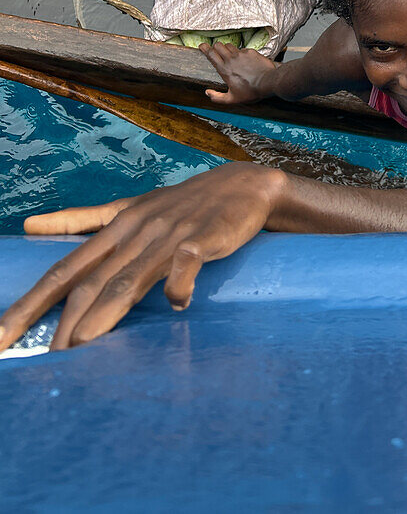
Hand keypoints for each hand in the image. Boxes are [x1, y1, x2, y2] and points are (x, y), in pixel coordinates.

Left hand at [0, 162, 284, 350]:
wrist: (244, 185)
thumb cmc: (183, 203)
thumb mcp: (129, 206)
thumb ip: (82, 220)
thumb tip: (30, 226)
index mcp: (115, 227)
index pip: (64, 269)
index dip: (31, 303)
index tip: (1, 337)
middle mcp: (135, 232)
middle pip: (91, 280)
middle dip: (64, 322)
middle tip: (45, 361)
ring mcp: (169, 235)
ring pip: (131, 276)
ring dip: (106, 311)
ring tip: (83, 344)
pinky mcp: (204, 237)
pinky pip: (188, 260)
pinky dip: (180, 281)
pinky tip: (177, 303)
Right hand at [201, 42, 277, 104]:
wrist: (268, 82)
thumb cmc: (251, 91)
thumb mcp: (232, 99)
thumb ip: (218, 97)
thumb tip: (207, 93)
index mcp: (224, 69)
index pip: (211, 54)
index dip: (204, 48)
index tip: (202, 46)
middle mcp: (231, 59)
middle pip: (218, 45)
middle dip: (215, 47)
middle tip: (216, 51)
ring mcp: (241, 54)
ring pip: (229, 45)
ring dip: (227, 49)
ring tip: (229, 55)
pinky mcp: (251, 52)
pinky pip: (242, 49)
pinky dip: (240, 52)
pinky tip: (244, 60)